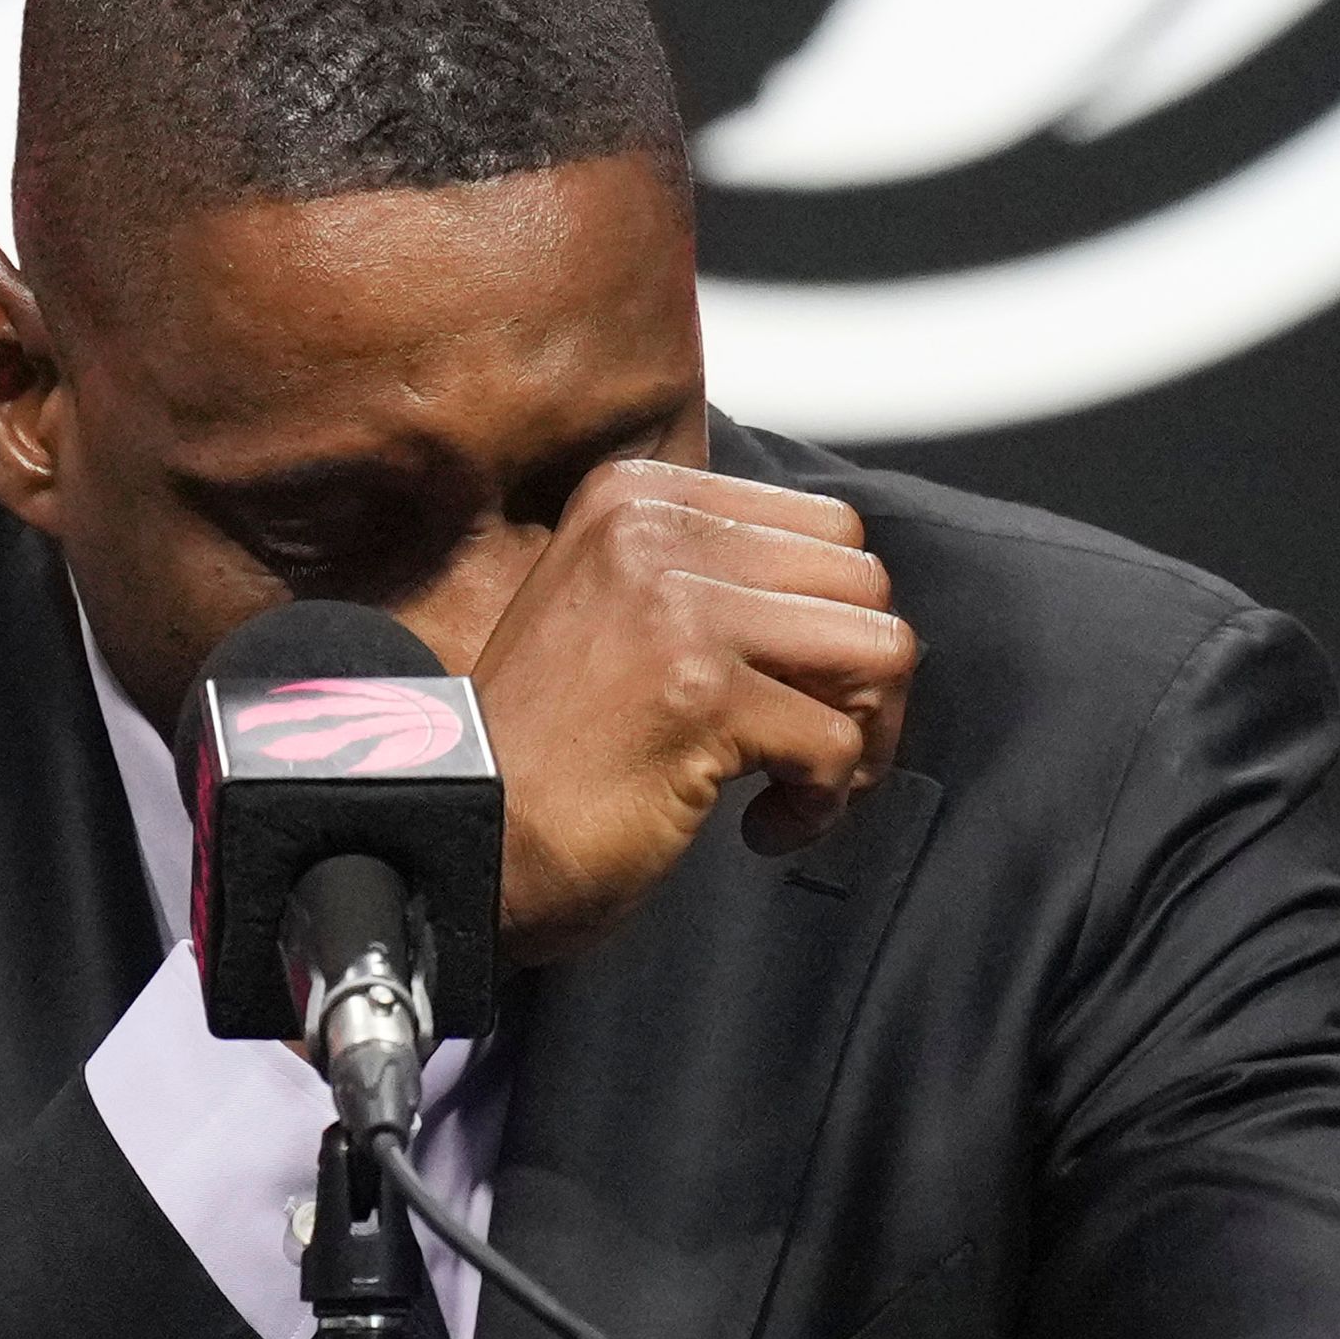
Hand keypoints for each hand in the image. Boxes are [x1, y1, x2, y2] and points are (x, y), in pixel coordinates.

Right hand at [469, 459, 917, 964]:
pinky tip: (764, 827)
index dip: (837, 624)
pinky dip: (822, 803)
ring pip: (877, 648)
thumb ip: (712, 582)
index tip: (796, 696)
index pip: (826, 529)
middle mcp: (654, 532)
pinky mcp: (700, 696)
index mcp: (635, 498)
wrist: (462, 840)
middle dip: (865, 680)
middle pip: (863, 581)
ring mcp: (677, 610)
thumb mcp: (615, 617)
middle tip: (811, 750)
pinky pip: (839, 741)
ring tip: (798, 786)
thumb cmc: (543, 756)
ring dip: (862, 738)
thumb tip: (854, 609)